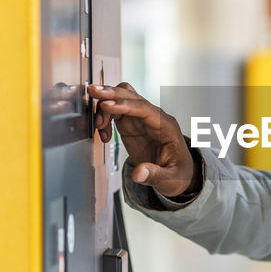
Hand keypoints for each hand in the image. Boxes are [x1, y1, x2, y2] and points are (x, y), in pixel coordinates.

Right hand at [86, 83, 199, 197]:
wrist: (178, 171)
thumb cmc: (178, 172)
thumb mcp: (171, 178)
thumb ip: (155, 175)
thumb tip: (138, 173)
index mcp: (166, 126)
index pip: (144, 109)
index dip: (124, 105)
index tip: (106, 105)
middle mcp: (154, 117)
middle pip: (131, 96)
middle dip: (111, 93)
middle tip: (92, 92)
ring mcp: (142, 119)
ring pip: (121, 99)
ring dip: (105, 106)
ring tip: (99, 126)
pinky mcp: (132, 124)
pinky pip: (116, 112)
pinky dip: (105, 118)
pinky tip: (104, 135)